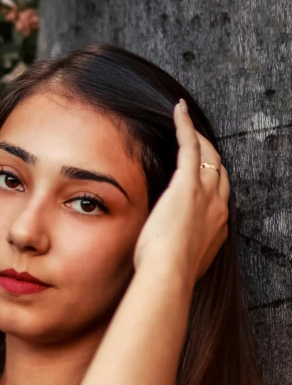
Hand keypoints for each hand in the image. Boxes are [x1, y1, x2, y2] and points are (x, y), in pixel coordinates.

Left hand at [133, 99, 229, 285]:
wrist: (169, 273)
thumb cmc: (168, 274)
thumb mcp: (180, 261)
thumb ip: (180, 249)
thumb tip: (166, 251)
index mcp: (218, 226)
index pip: (219, 196)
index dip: (211, 182)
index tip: (199, 176)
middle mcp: (219, 206)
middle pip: (219, 171)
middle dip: (210, 155)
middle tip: (196, 143)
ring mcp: (206, 193)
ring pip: (209, 155)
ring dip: (199, 137)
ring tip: (186, 124)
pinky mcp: (187, 183)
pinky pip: (189, 146)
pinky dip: (185, 126)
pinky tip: (178, 110)